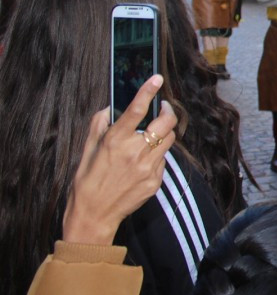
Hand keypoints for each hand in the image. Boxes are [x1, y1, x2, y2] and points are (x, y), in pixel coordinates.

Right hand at [62, 75, 177, 245]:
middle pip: (166, 122)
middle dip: (168, 112)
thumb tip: (111, 107)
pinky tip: (145, 160)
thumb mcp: (87, 150)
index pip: (136, 109)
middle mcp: (135, 152)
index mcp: (115, 141)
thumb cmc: (87, 181)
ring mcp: (148, 167)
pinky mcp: (156, 180)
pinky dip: (158, 154)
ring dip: (165, 133)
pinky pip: (164, 159)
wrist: (94, 215)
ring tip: (153, 135)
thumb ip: (99, 125)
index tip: (157, 78)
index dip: (148, 90)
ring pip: (170, 139)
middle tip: (163, 109)